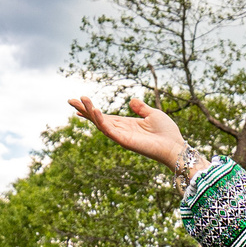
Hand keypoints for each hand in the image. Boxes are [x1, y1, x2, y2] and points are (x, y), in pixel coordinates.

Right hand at [68, 95, 192, 172]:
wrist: (175, 146)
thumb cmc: (167, 132)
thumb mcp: (153, 114)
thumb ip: (141, 108)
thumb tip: (132, 101)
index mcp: (126, 124)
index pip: (105, 116)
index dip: (92, 110)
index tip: (79, 101)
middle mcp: (121, 130)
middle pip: (98, 119)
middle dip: (85, 110)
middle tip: (70, 100)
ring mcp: (121, 136)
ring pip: (101, 123)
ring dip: (90, 112)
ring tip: (81, 100)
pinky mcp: (124, 141)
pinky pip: (109, 129)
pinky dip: (101, 120)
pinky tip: (95, 110)